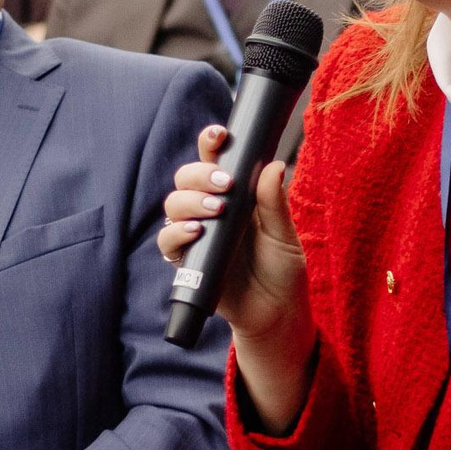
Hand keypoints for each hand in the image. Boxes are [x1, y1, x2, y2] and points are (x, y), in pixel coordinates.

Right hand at [157, 124, 310, 338]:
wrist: (276, 314)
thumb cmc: (282, 271)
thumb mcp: (284, 236)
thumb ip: (274, 204)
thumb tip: (275, 166)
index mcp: (235, 196)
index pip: (215, 160)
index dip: (211, 143)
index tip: (219, 135)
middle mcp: (211, 210)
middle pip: (186, 177)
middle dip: (200, 174)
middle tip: (226, 185)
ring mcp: (196, 234)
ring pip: (173, 204)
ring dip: (189, 201)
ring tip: (215, 210)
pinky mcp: (186, 261)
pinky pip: (167, 241)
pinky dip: (176, 233)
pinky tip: (196, 232)